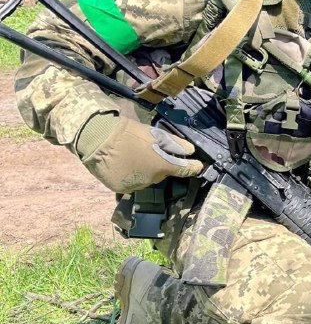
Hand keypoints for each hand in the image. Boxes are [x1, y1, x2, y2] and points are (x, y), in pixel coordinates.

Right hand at [79, 114, 203, 192]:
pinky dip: (130, 176)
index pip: (184, 170)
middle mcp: (151, 180)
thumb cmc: (130, 134)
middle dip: (159, 165)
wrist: (99, 140)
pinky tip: (124, 165)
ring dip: (144, 172)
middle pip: (161, 174)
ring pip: (145, 180)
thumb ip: (175, 144)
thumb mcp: (155, 134)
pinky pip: (131, 183)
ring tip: (134, 157)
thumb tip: (191, 151)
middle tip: (149, 152)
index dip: (192, 167)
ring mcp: (135, 186)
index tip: (198, 166)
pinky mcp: (121, 189)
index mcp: (162, 167)